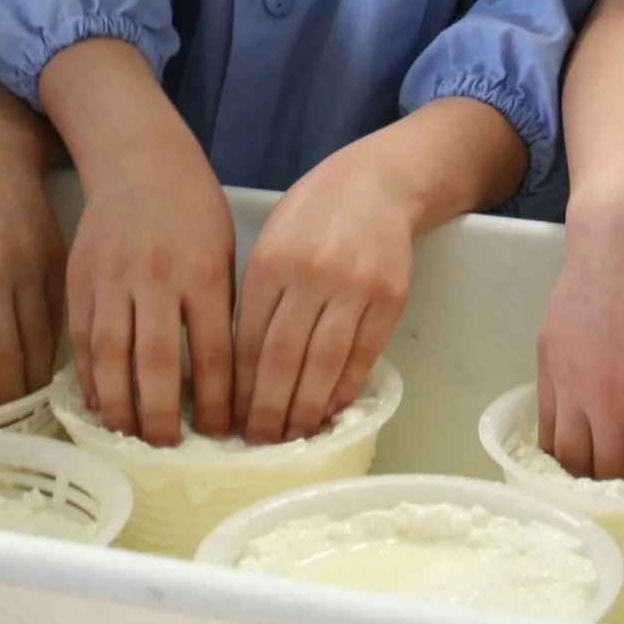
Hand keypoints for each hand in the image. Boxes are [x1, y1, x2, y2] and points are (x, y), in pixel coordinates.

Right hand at [64, 153, 235, 445]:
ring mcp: (111, 279)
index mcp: (202, 272)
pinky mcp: (79, 279)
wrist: (137, 159)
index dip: (216, 398)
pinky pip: (83, 338)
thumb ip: (219, 309)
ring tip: (130, 434)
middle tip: (169, 445)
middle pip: (155, 361)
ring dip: (120, 403)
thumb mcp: (222, 252)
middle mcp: (154, 278)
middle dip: (162, 413)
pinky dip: (90, 376)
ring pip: (111, 355)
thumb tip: (224, 376)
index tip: (222, 430)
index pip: (213, 350)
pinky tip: (101, 401)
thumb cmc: (192, 207)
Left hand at [234, 153, 412, 442]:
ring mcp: (355, 286)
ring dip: (307, 406)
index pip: (248, 340)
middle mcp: (311, 275)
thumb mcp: (271, 243)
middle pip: (283, 357)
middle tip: (261, 440)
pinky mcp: (390, 296)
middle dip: (268, 408)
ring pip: (325, 362)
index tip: (233, 418)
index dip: (240, 387)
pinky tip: (331, 407)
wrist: (378, 182)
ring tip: (295, 434)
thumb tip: (243, 368)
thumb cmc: (312, 215)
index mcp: (270, 262)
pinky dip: (346, 385)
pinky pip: (364, 353)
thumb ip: (257, 298)